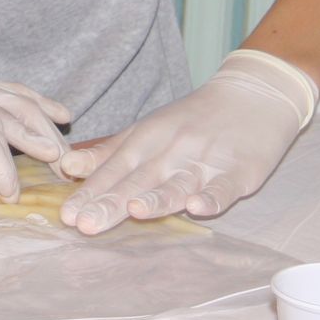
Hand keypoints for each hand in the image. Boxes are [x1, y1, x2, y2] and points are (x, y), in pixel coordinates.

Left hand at [58, 50, 317, 234]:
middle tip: (85, 225)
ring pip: (177, 184)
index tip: (67, 216)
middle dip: (111, 203)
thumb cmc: (192, 120)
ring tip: (134, 210)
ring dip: (156, 198)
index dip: (90, 194)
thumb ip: (107, 154)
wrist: (253, 95)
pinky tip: (197, 208)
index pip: (113, 171)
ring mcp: (205, 161)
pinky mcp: (239, 171)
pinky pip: (223, 187)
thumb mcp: (146, 131)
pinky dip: (211, 197)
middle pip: (139, 181)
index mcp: (146, 140)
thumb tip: (66, 168)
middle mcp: (172, 150)